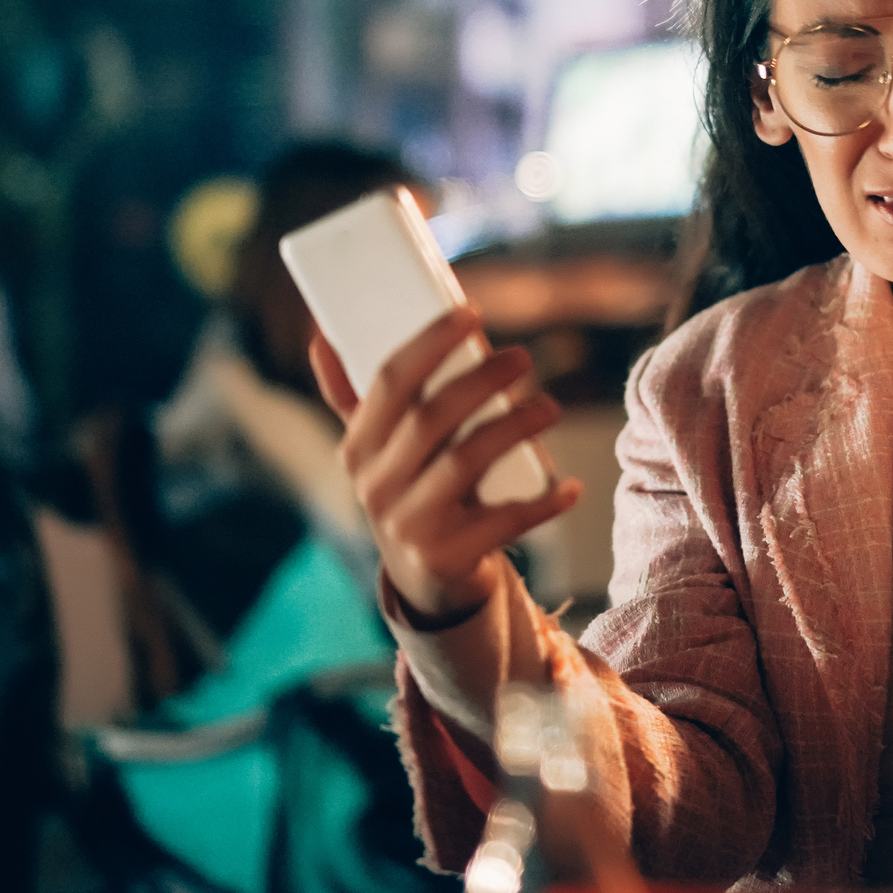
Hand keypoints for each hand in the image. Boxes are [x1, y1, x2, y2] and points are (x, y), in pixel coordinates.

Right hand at [312, 308, 581, 624]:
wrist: (425, 578)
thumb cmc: (408, 491)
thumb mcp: (375, 451)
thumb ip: (351, 399)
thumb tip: (321, 339)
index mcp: (357, 449)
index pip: (388, 383)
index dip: (430, 343)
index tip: (470, 314)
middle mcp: (376, 487)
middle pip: (432, 417)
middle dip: (482, 380)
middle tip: (523, 358)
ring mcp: (411, 526)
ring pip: (467, 462)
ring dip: (514, 427)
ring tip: (549, 407)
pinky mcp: (450, 557)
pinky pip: (504, 523)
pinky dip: (542, 503)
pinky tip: (570, 487)